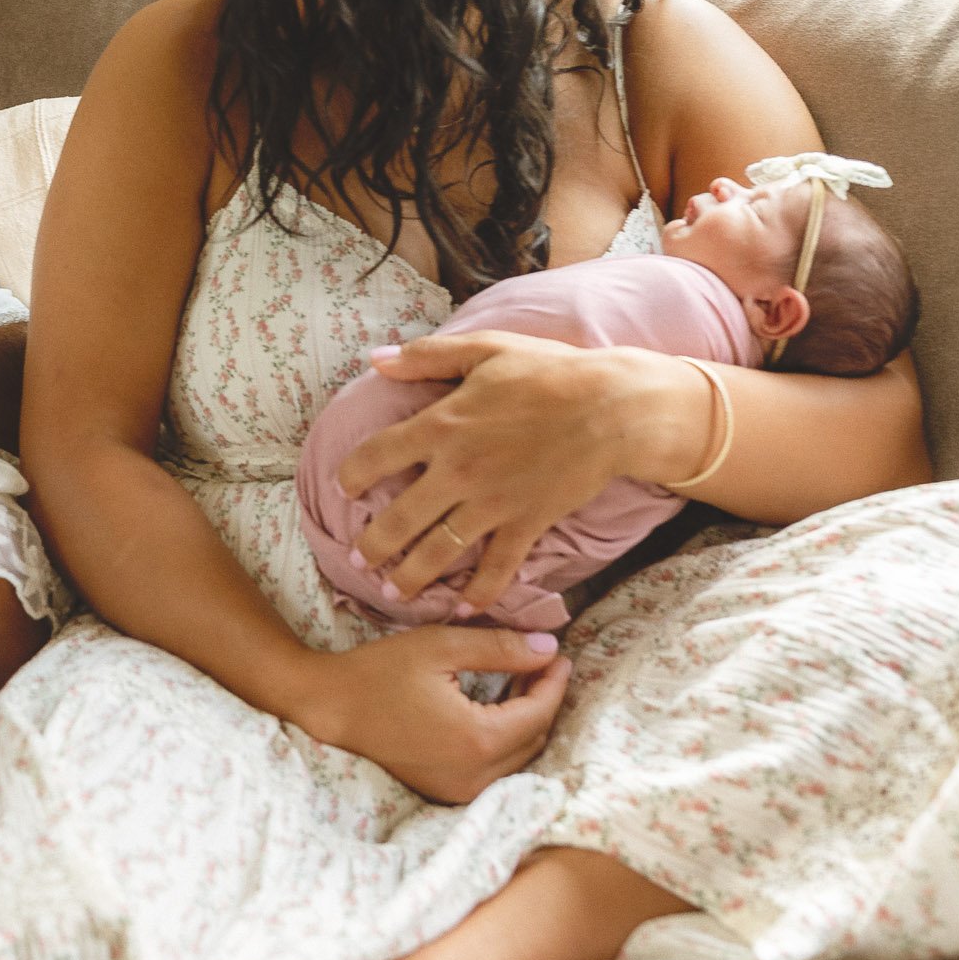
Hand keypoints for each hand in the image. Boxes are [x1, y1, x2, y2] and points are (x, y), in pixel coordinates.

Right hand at [285, 626, 570, 804]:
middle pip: (534, 738)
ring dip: (525, 721)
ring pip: (518, 757)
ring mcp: (459, 791)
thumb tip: (549, 648)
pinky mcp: (446, 792)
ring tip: (518, 681)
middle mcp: (475, 776)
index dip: (554, 681)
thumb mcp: (439, 647)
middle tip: (538, 662)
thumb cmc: (378, 672)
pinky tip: (493, 709)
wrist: (326, 707)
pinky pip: (494, 769)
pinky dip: (504, 740)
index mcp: (478, 741)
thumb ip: (500, 648)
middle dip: (542, 699)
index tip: (558, 653)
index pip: (539, 712)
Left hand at [343, 332, 693, 614]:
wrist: (613, 407)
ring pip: (438, 552)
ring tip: (391, 593)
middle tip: (357, 559)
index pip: (376, 456)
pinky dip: (479, 593)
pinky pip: (497, 568)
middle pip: (399, 519)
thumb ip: (426, 356)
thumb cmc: (549, 371)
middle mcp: (458, 470)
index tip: (345, 488)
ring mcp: (492, 502)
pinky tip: (462, 610)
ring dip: (411, 577)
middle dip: (372, 545)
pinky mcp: (526, 523)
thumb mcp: (484, 349)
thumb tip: (374, 358)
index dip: (352, 475)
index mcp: (441, 424)